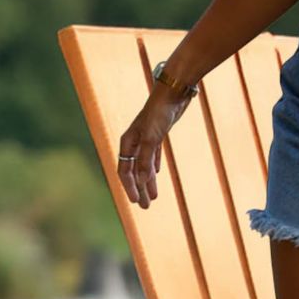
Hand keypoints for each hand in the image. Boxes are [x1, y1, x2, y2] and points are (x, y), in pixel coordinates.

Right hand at [116, 86, 193, 208]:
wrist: (173, 92)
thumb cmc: (160, 113)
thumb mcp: (153, 138)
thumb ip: (146, 160)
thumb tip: (141, 182)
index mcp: (127, 142)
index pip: (125, 170)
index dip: (130, 187)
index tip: (137, 202)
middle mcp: (134, 141)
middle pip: (133, 171)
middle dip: (139, 189)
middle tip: (145, 207)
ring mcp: (146, 138)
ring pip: (144, 165)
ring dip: (148, 181)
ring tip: (153, 197)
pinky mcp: (158, 134)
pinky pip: (152, 155)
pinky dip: (153, 167)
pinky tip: (156, 174)